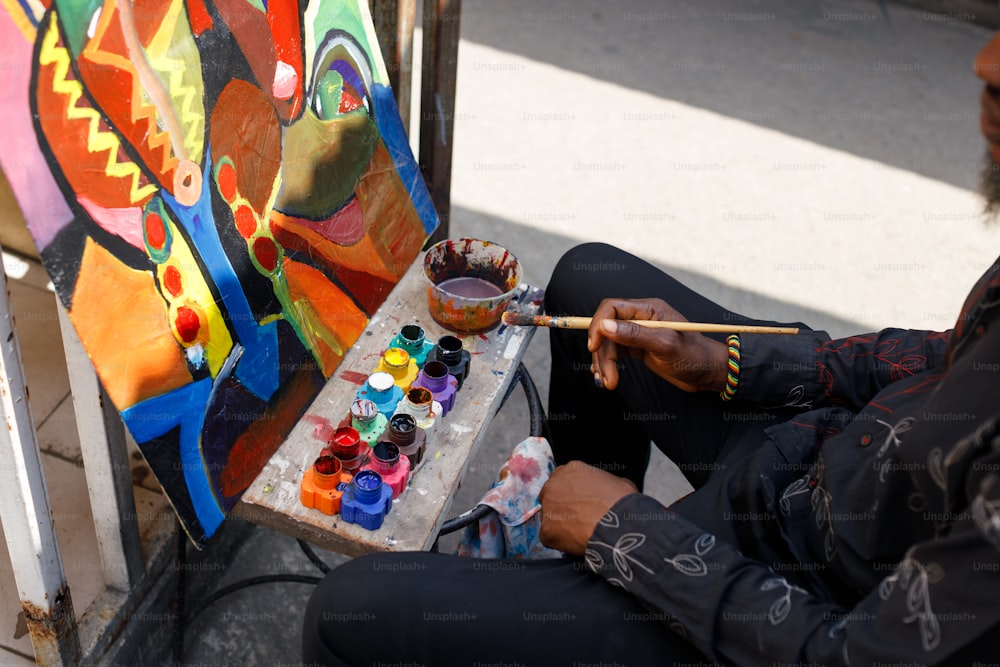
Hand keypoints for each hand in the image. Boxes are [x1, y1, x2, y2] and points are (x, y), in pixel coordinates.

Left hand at [539, 461, 637, 555]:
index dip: (571, 492)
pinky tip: (574, 543)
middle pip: (551, 496)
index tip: (578, 502)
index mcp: (571, 470)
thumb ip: (602, 483)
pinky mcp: (546, 530)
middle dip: (561, 506)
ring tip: (578, 533)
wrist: (618, 525)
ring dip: (560, 524)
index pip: (563, 479)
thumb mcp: (617, 482)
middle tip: (576, 518)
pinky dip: (559, 541)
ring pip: (549, 517)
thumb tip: (605, 491)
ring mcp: (547, 507)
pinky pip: (549, 537)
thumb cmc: (622, 503)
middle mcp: (553, 485)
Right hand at [586, 298, 727, 391]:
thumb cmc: (694, 356)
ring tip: (607, 383)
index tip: (594, 347)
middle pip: (607, 329)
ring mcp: (638, 332)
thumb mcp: (664, 345)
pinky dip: (608, 364)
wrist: (708, 373)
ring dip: (604, 362)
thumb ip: (634, 334)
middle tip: (606, 376)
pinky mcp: (637, 347)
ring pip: (608, 343)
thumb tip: (605, 326)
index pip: (611, 308)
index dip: (598, 325)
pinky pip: (615, 352)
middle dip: (603, 353)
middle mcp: (641, 318)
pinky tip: (606, 376)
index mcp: (648, 309)